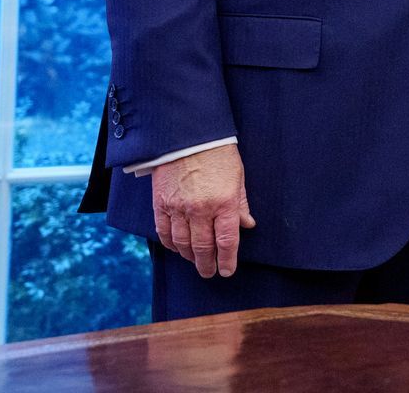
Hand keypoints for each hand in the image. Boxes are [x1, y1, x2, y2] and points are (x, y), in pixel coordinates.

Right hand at [151, 144, 254, 277]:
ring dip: (189, 256)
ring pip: (182, 243)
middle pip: (202, 247)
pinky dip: (170, 243)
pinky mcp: (161, 203)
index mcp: (224, 203)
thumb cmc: (218, 154)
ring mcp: (178, 207)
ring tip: (195, 261)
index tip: (227, 271)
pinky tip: (176, 248)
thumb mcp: (238, 177)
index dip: (227, 260)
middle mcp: (201, 209)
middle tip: (209, 272)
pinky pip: (163, 231)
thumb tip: (247, 225)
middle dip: (207, 264)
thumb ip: (241, 204)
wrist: (189, 135)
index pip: (226, 241)